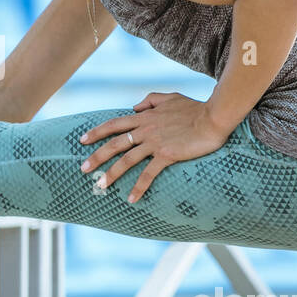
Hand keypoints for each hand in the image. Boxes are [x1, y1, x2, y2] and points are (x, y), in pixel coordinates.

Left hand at [77, 92, 232, 203]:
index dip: (97, 131)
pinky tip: (131, 198)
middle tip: (83, 168)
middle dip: (97, 156)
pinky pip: (149, 174)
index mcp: (145, 117)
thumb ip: (150, 100)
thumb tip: (135, 106)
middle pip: (115, 143)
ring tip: (100, 185)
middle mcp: (146, 129)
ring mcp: (155, 142)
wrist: (213, 117)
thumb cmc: (195, 108)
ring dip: (112, 173)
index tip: (82, 139)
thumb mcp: (169, 97)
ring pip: (127, 159)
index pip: (114, 124)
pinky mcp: (167, 155)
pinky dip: (139, 187)